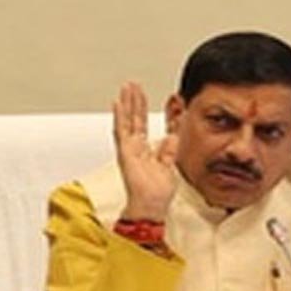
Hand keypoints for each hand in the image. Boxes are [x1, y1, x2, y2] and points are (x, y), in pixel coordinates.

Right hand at [113, 82, 178, 220]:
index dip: (141, 109)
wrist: (152, 205)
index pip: (141, 124)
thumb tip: (172, 136)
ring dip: (126, 103)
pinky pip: (121, 131)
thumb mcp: (168, 166)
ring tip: (126, 87)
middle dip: (133, 101)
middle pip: (133, 119)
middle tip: (132, 85)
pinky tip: (118, 103)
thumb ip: (169, 151)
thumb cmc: (157, 193)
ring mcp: (128, 149)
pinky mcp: (126, 152)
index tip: (141, 96)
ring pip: (126, 120)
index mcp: (144, 150)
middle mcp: (134, 148)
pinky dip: (119, 116)